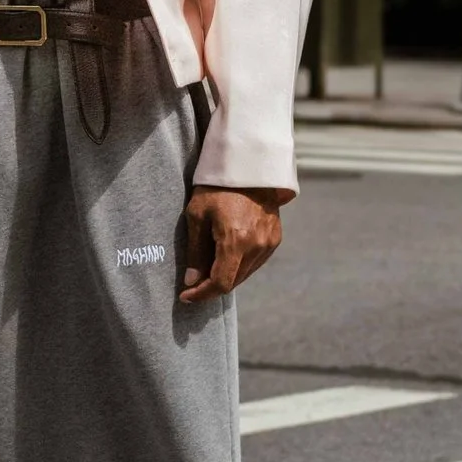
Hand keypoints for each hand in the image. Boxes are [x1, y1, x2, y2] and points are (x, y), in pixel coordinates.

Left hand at [179, 185, 287, 304]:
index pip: (220, 283)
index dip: (202, 294)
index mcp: (236, 241)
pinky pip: (255, 263)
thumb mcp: (197, 215)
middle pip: (233, 282)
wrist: (248, 166)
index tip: (186, 296)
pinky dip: (240, 266)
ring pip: (245, 274)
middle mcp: (257, 246)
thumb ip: (196, 252)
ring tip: (208, 268)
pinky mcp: (275, 238)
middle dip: (211, 286)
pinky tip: (226, 256)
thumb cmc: (217, 187)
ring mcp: (269, 243)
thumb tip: (192, 281)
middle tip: (193, 283)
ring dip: (226, 276)